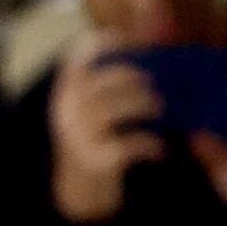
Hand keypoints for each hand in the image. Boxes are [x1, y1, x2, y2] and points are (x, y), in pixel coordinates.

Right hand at [46, 46, 163, 224]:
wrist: (79, 186)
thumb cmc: (99, 135)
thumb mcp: (96, 103)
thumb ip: (118, 77)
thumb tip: (159, 39)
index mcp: (67, 90)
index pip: (80, 53)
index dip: (107, 42)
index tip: (134, 42)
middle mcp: (66, 109)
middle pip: (109, 78)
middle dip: (140, 78)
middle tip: (156, 86)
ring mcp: (78, 135)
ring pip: (117, 107)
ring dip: (146, 104)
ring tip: (159, 109)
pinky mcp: (95, 159)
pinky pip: (129, 144)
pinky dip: (150, 144)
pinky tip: (159, 148)